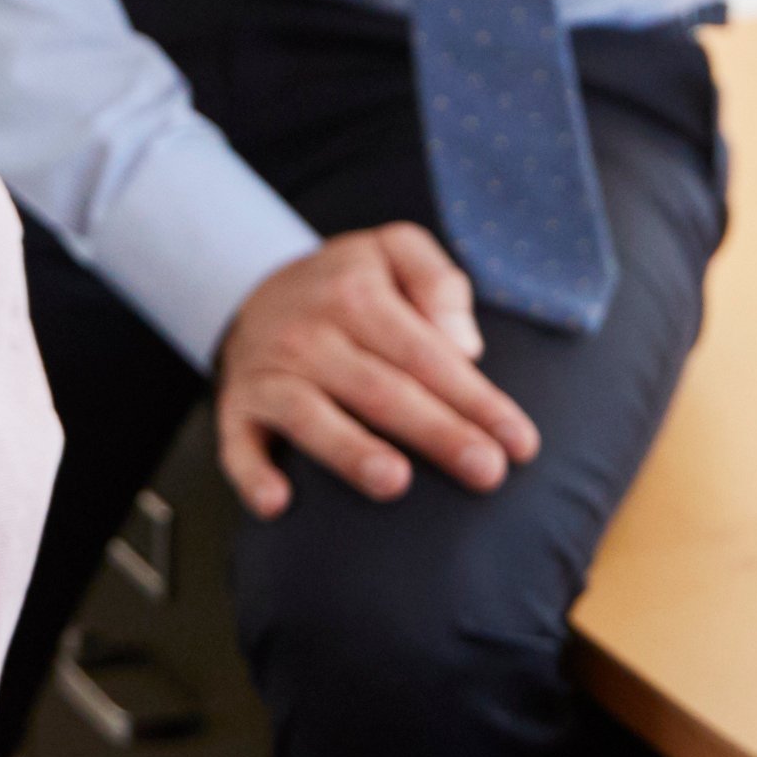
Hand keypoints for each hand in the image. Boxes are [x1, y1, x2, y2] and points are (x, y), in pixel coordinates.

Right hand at [214, 223, 537, 519]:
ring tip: (393, 482)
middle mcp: (309, 333)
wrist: (252, 292)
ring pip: (310, 415)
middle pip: (381, 389)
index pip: (428, 354)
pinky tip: (277, 505)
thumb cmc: (349, 283)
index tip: (520, 443)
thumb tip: (465, 346)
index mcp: (356, 293)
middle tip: (487, 472)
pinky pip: (237, 445)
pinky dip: (252, 474)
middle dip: (437, 432)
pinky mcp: (236, 409)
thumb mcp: (396, 251)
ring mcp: (269, 374)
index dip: (476, 399)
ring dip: (349, 450)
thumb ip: (439, 282)